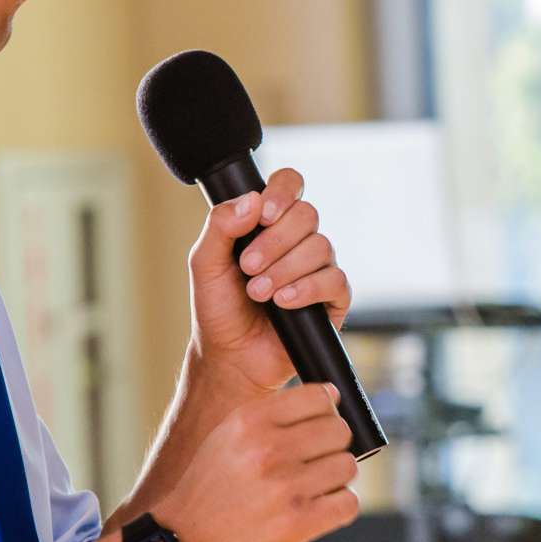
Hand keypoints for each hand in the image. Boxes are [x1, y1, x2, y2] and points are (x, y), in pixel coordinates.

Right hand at [150, 380, 359, 541]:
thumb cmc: (210, 489)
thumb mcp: (228, 436)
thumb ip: (275, 414)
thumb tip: (332, 395)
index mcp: (250, 421)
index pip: (320, 397)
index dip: (326, 414)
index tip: (317, 429)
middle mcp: (268, 449)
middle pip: (339, 431)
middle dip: (332, 448)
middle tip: (313, 465)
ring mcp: (285, 487)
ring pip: (347, 467)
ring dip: (334, 480)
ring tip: (310, 490)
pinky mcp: (298, 523)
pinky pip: (348, 503)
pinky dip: (337, 508)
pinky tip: (316, 511)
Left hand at [186, 168, 352, 393]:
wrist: (231, 357)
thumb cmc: (219, 310)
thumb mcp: (206, 263)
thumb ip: (220, 226)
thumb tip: (252, 201)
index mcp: (268, 224)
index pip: (289, 184)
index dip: (282, 191)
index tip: (262, 215)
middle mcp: (297, 241)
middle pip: (307, 214)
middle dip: (275, 241)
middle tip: (248, 267)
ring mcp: (318, 268)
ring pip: (320, 246)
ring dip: (284, 269)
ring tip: (259, 293)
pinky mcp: (333, 298)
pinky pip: (334, 280)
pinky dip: (306, 289)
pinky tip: (284, 302)